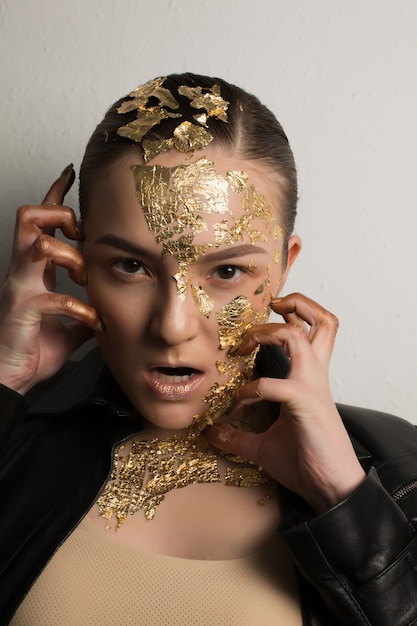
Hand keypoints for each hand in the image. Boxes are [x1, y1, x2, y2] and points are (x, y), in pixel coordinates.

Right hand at [0, 165, 101, 394]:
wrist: (12, 377)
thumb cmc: (35, 348)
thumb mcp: (69, 324)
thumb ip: (86, 308)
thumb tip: (109, 306)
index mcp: (34, 270)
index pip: (40, 222)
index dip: (53, 195)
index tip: (70, 174)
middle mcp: (23, 272)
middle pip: (30, 216)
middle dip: (59, 214)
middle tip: (80, 235)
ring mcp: (20, 288)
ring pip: (37, 244)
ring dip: (70, 254)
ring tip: (85, 276)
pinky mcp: (23, 311)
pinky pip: (53, 297)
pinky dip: (80, 308)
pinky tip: (93, 321)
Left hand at [205, 293, 365, 512]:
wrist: (331, 489)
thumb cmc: (305, 462)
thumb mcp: (262, 446)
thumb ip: (238, 436)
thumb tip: (210, 432)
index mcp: (310, 377)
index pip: (314, 329)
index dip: (296, 311)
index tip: (264, 318)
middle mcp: (315, 374)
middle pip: (321, 319)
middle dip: (294, 304)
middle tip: (259, 319)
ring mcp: (311, 386)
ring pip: (296, 336)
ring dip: (267, 333)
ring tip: (243, 348)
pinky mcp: (304, 404)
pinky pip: (271, 384)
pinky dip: (249, 390)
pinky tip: (237, 405)